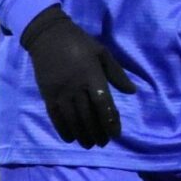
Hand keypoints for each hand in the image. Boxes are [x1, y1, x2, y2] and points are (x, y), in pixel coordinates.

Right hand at [20, 5, 136, 148]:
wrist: (49, 37)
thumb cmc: (80, 43)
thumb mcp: (102, 53)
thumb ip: (117, 74)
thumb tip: (132, 91)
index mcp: (92, 74)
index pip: (103, 103)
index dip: (110, 120)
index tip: (116, 133)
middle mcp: (76, 86)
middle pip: (88, 115)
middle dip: (97, 132)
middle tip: (104, 142)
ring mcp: (60, 92)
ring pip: (72, 119)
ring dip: (82, 135)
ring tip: (90, 144)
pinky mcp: (47, 95)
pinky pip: (55, 117)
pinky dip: (64, 130)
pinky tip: (71, 138)